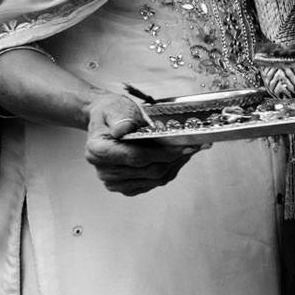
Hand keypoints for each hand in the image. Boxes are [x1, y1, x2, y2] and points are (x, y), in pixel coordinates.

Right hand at [84, 94, 198, 195]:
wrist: (107, 121)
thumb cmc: (112, 113)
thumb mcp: (114, 107)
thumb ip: (119, 118)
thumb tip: (123, 129)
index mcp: (98, 151)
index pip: (138, 157)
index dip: (165, 154)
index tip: (186, 146)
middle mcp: (104, 170)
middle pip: (150, 171)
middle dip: (177, 158)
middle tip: (196, 145)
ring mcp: (114, 182)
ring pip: (156, 179)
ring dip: (176, 165)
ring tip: (189, 149)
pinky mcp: (126, 187)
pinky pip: (154, 183)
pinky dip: (169, 170)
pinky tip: (176, 157)